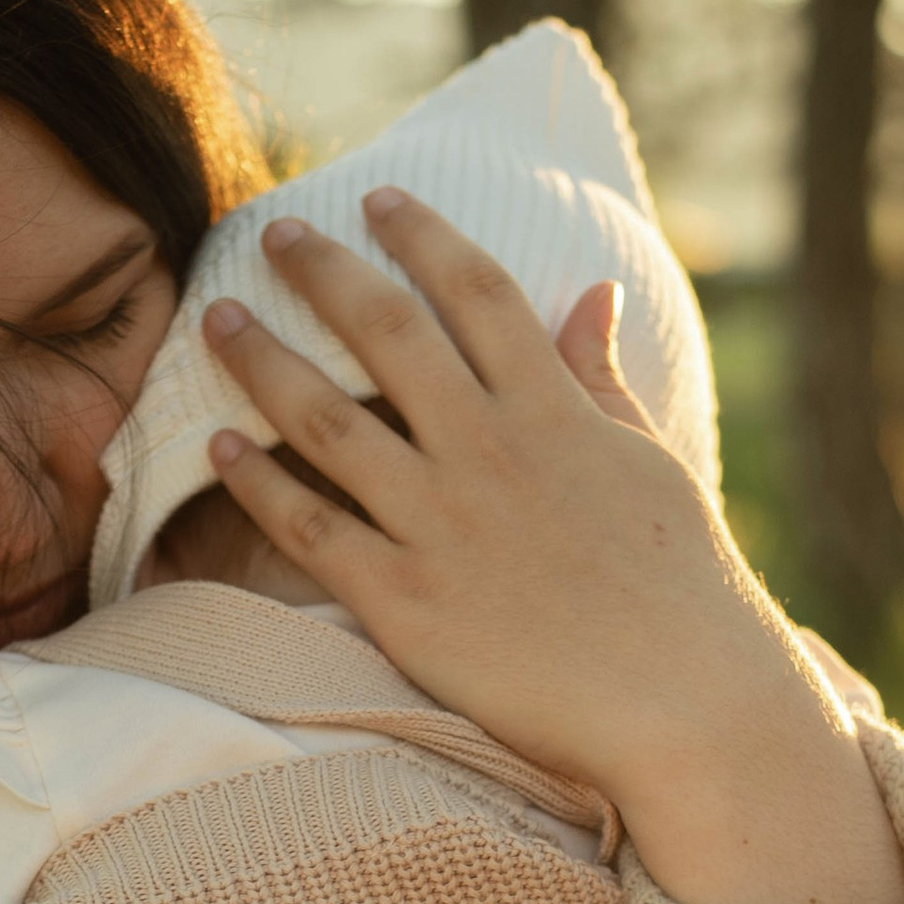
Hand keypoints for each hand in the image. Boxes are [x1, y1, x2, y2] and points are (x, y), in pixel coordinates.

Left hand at [203, 198, 903, 903]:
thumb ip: (602, 378)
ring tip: (217, 319)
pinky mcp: (407, 604)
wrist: (686, 704)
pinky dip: (259, 483)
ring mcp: (441, 526)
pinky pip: (312, 531)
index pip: (476, 292)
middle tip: (275, 233)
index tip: (379, 199)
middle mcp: (488, 453)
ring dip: (263, 360)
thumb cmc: (683, 588)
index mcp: (554, 412)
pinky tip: (219, 444)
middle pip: (385, 333)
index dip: (422, 237)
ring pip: (327, 420)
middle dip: (323, 272)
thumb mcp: (651, 463)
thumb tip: (592, 291)